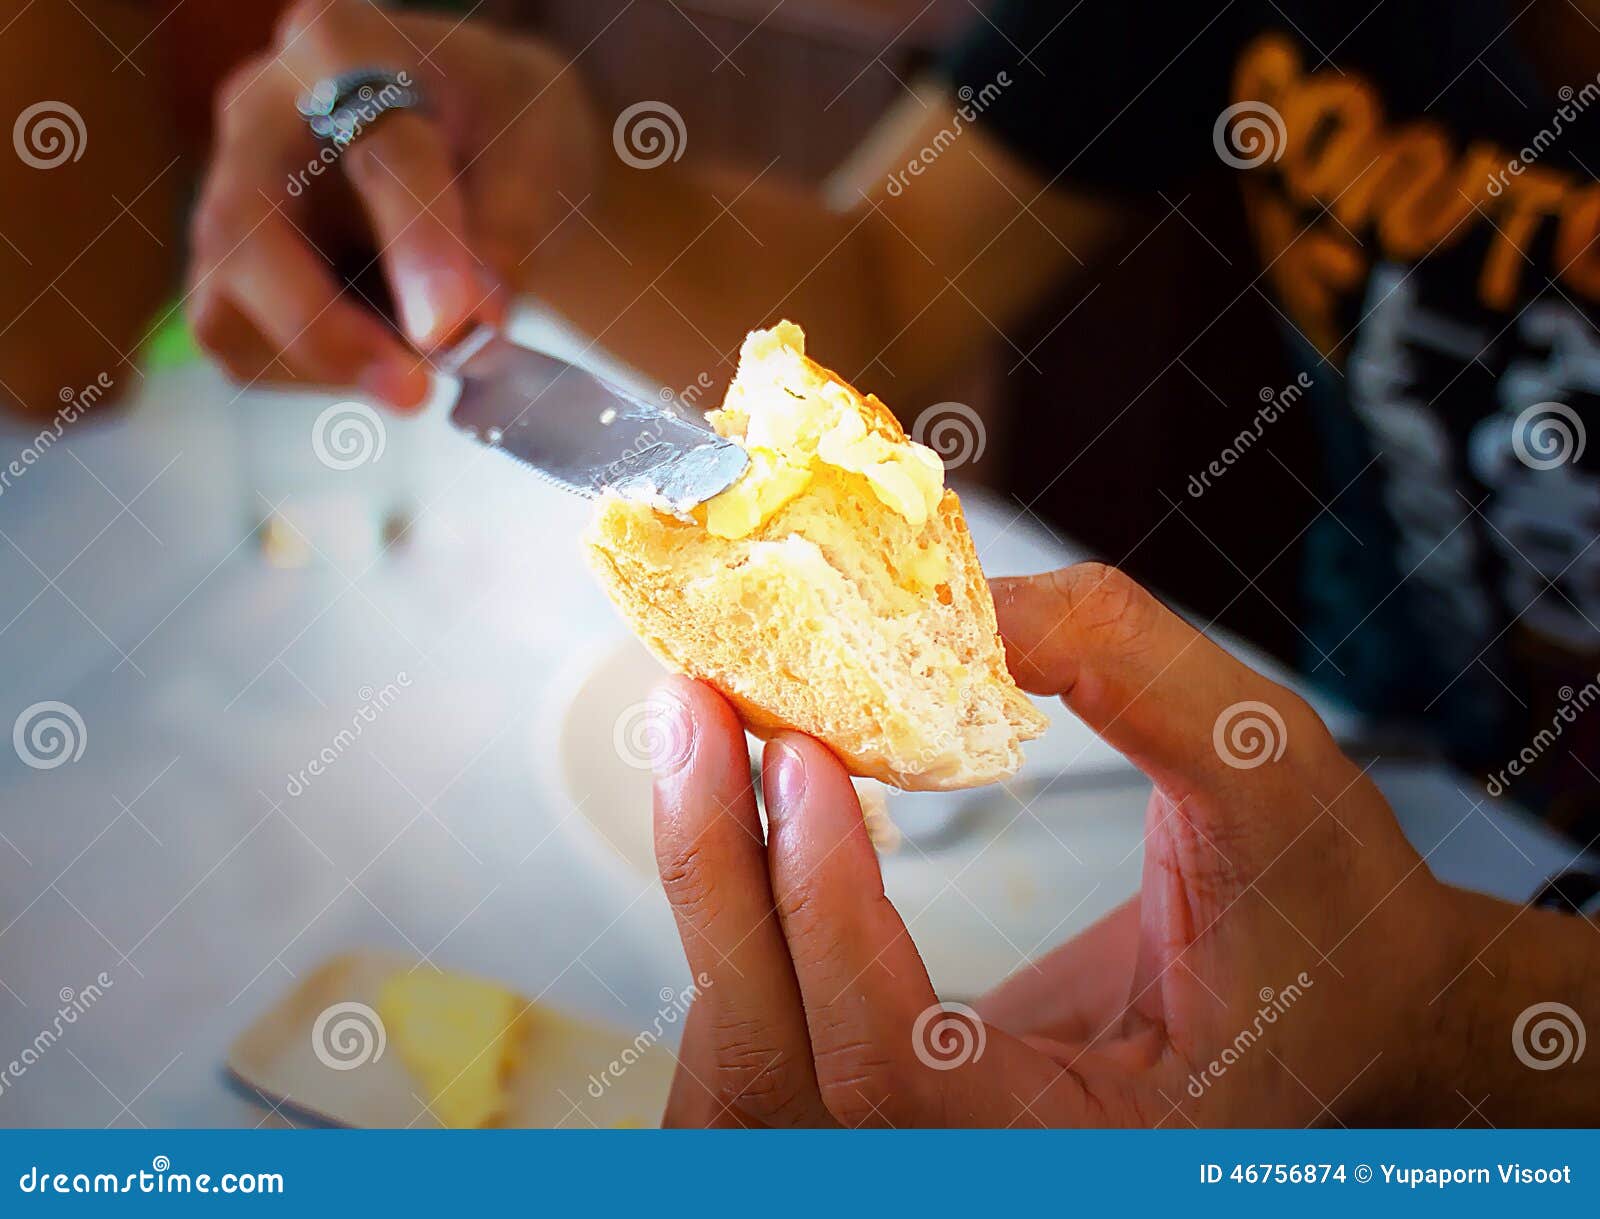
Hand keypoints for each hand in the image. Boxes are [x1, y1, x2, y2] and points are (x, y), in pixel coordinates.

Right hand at [187, 0, 599, 407]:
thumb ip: (511, 225)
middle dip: (325, 331)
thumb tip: (474, 322)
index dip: (417, 247)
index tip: (453, 329)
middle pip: (245, 232)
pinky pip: (243, 347)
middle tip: (416, 390)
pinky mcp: (229, 265)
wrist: (478, 134)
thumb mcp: (540, 148)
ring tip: (420, 369)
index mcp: (346, 44)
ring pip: (226, 304)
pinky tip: (382, 354)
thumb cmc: (506, 124)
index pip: (378, 151)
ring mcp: (229, 190)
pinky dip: (316, 375)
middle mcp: (263, 110)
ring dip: (324, 363)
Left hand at [649, 563, 1471, 1126]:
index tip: (803, 757)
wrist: (1357, 993)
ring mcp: (936, 1146)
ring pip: (750, 1062)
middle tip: (695, 707)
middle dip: (721, 879)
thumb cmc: (1333, 911)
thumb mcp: (1270, 767)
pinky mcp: (907, 1100)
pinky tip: (749, 799)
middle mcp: (996, 1164)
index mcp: (1100, 1144)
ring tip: (704, 736)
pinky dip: (745, 909)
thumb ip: (1126, 668)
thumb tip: (950, 604)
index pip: (899, 1070)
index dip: (829, 914)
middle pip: (780, 1073)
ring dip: (716, 887)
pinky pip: (776, 1025)